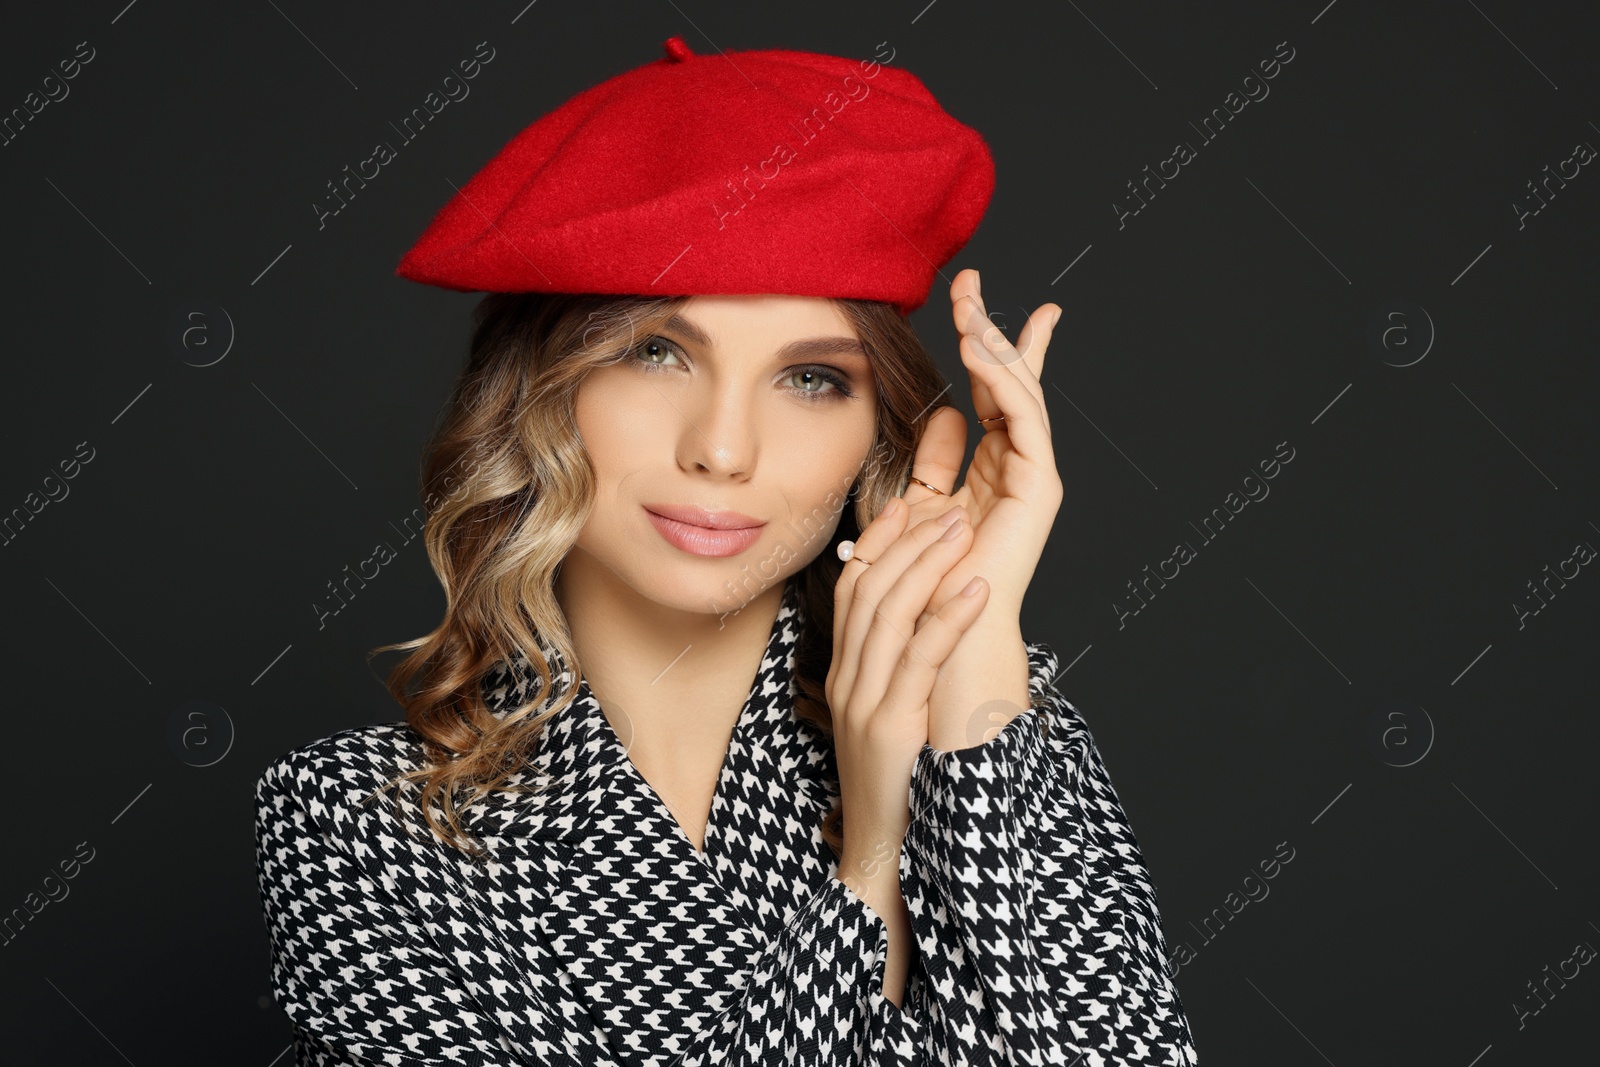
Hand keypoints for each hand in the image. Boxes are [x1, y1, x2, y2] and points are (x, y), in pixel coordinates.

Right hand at [825, 495, 991, 879]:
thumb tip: (929, 626)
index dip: (878, 543)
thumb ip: (899, 673)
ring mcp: (864, 702)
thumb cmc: (900, 789)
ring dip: (927, 564)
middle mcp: (847, 682)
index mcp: (846, 676)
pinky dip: (948, 617)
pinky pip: (920, 658)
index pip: (851, 590)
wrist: (884, 858)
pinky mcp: (891, 726)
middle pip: (866, 589)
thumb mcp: (890, 719)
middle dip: (906, 542)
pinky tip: (976, 590)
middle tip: (947, 508)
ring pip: (887, 613)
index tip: (909, 508)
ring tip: (963, 530)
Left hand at [876, 269, 1063, 748]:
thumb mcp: (917, 506)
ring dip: (996, 345)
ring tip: (970, 307)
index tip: (971, 296)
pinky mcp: (1038, 488)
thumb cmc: (920, 584)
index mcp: (990, 470)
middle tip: (970, 280)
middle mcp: (1016, 468)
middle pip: (1010, 382)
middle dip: (992, 328)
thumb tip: (944, 413)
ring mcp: (1031, 477)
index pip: (992, 394)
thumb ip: (930, 462)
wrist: (937, 638)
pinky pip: (1024, 420)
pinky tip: (981, 352)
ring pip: (1019, 393)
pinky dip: (1006, 382)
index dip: (984, 345)